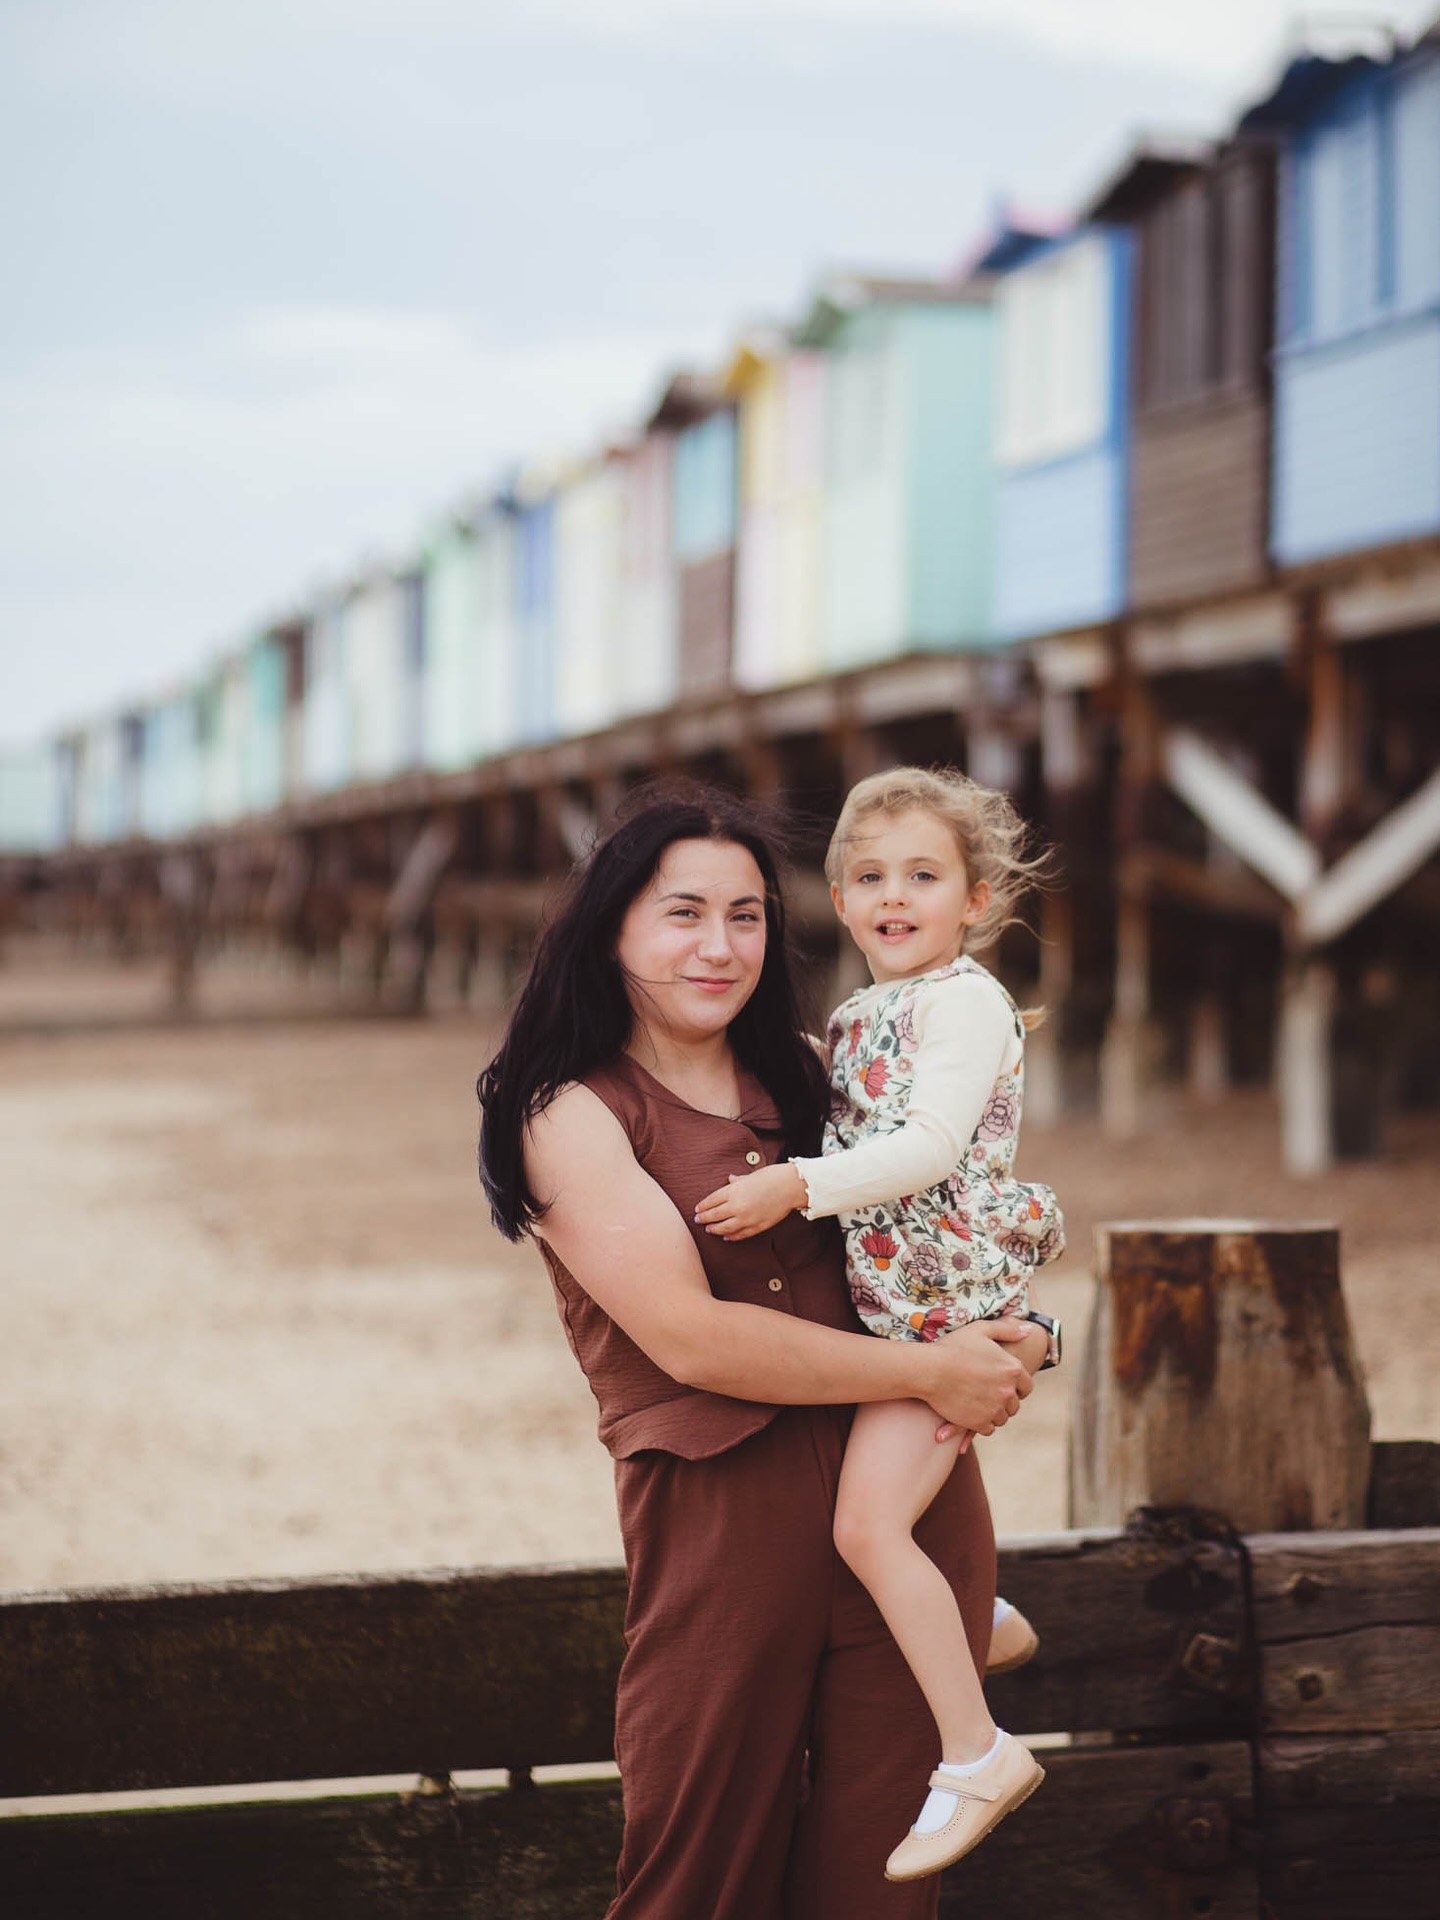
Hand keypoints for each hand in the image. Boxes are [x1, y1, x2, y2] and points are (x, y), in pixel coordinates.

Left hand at [694, 1163, 806, 1240]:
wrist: (790, 1187)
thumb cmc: (771, 1177)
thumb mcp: (750, 1176)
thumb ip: (737, 1181)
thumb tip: (730, 1179)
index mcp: (733, 1191)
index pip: (712, 1201)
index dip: (703, 1206)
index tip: (697, 1209)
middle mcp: (737, 1206)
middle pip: (715, 1215)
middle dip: (704, 1219)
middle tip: (698, 1220)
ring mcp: (747, 1218)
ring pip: (725, 1228)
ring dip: (715, 1229)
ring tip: (709, 1229)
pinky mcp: (757, 1227)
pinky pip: (740, 1234)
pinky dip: (732, 1237)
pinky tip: (726, 1237)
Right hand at [925, 1318, 1033, 1442]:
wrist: (929, 1370)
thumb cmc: (953, 1347)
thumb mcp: (981, 1329)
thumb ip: (1007, 1329)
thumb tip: (1029, 1330)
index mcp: (1012, 1368)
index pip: (1026, 1386)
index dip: (1016, 1386)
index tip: (1002, 1384)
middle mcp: (1008, 1391)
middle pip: (1014, 1404)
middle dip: (1004, 1400)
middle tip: (986, 1393)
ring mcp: (994, 1408)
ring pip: (1002, 1418)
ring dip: (993, 1412)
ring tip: (978, 1402)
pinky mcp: (979, 1422)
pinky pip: (988, 1428)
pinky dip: (982, 1423)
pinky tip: (971, 1412)